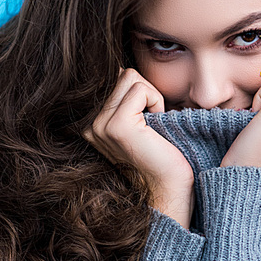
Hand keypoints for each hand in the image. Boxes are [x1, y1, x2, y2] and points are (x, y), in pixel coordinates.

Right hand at [82, 68, 194, 228]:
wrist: (170, 190)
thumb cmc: (164, 157)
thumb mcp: (142, 123)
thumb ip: (130, 99)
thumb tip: (127, 70)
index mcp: (94, 124)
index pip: (117, 79)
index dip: (142, 92)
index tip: (149, 121)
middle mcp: (90, 125)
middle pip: (123, 75)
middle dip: (146, 91)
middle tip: (154, 123)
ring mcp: (100, 125)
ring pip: (130, 77)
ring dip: (151, 96)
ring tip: (154, 126)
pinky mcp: (117, 126)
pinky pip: (141, 90)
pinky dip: (156, 102)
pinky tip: (157, 127)